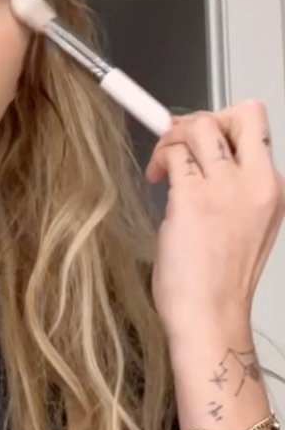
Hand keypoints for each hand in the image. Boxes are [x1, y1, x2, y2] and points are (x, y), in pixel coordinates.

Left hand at [144, 100, 284, 336]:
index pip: (257, 128)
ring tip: (164, 163)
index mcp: (272, 190)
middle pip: (239, 113)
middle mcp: (254, 184)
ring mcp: (224, 189)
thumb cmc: (220, 281)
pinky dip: (161, 159)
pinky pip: (174, 154)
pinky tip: (156, 176)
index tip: (203, 134)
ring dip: (174, 137)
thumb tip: (206, 156)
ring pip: (199, 126)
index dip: (225, 124)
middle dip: (204, 118)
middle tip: (183, 141)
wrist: (210, 315)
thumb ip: (236, 188)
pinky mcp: (192, 198)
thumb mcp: (248, 226)